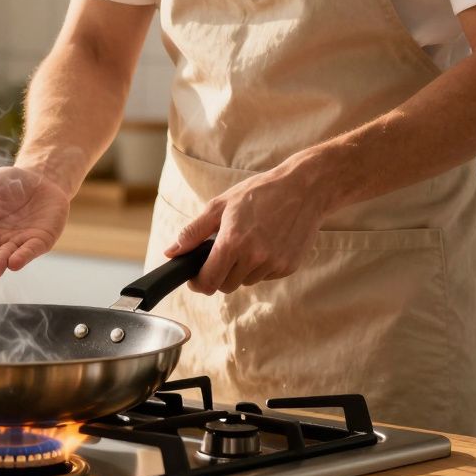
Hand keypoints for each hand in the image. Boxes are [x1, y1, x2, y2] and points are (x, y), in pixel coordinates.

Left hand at [163, 160, 330, 294]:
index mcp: (233, 243)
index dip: (198, 282)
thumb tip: (171, 252)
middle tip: (223, 253)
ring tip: (248, 242)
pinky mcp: (288, 267)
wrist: (304, 189)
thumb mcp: (220, 206)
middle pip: (226, 286)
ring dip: (241, 269)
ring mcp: (274, 264)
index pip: (208, 281)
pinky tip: (266, 244)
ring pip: (246, 281)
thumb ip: (193, 232)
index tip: (195, 277)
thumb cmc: (259, 193)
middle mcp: (254, 257)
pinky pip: (265, 276)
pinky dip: (260, 266)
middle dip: (219, 274)